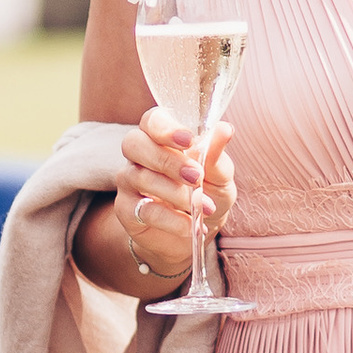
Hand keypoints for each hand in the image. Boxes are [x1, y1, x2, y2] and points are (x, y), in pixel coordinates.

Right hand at [112, 108, 238, 297]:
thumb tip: (225, 129)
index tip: (188, 140)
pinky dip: (172, 220)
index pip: (152, 120)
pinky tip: (192, 225)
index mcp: (162, 136)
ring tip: (203, 206)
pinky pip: (144, 210)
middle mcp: (139, 154)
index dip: (166, 128)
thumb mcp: (219, 175)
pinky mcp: (126, 210)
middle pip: (135, 144)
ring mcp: (129, 181)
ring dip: (176, 193)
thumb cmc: (207, 192)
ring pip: (140, 178)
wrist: (195, 232)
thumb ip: (217, 154)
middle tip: (196, 176)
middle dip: (167, 160)